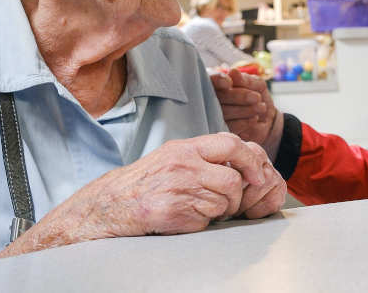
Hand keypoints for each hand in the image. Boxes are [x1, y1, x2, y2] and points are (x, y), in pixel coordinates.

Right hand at [0, 132, 284, 258]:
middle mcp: (182, 164)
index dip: (252, 160)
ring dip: (219, 210)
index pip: (232, 143)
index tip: (259, 175)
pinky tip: (184, 218)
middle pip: (233, 178)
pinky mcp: (171, 212)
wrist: (109, 206)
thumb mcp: (174, 157)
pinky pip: (206, 220)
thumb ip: (206, 155)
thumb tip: (246, 161)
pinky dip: (202, 223)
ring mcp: (177, 188)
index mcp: (185, 147)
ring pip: (223, 201)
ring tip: (198, 209)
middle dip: (238, 193)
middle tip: (230, 201)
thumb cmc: (146, 182)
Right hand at [211, 69, 282, 157]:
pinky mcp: (222, 130)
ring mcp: (215, 116)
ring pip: (223, 112)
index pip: (211, 79)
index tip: (229, 82)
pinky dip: (244, 122)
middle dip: (238, 96)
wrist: (267, 118)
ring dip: (244, 110)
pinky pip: (229, 126)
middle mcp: (212, 99)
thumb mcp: (256, 84)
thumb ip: (245, 79)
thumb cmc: (258, 96)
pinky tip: (254, 118)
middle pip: (218, 97)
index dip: (218, 80)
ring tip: (260, 107)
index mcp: (218, 83)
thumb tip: (233, 73)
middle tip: (256, 97)